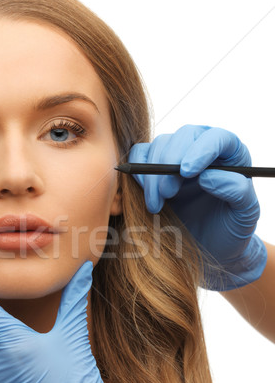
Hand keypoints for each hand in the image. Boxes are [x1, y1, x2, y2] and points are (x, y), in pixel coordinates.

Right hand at [128, 124, 266, 289]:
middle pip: (183, 135)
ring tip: (157, 206)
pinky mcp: (155, 166)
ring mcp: (177, 156)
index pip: (216, 137)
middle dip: (170, 163)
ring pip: (158, 146)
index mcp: (230, 154)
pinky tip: (148, 196)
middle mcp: (203, 148)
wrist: (209, 246)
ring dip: (151, 175)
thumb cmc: (231, 229)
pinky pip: (139, 156)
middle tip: (168, 193)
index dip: (200, 150)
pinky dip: (137, 174)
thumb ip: (237, 192)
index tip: (187, 172)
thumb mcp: (246, 216)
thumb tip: (208, 176)